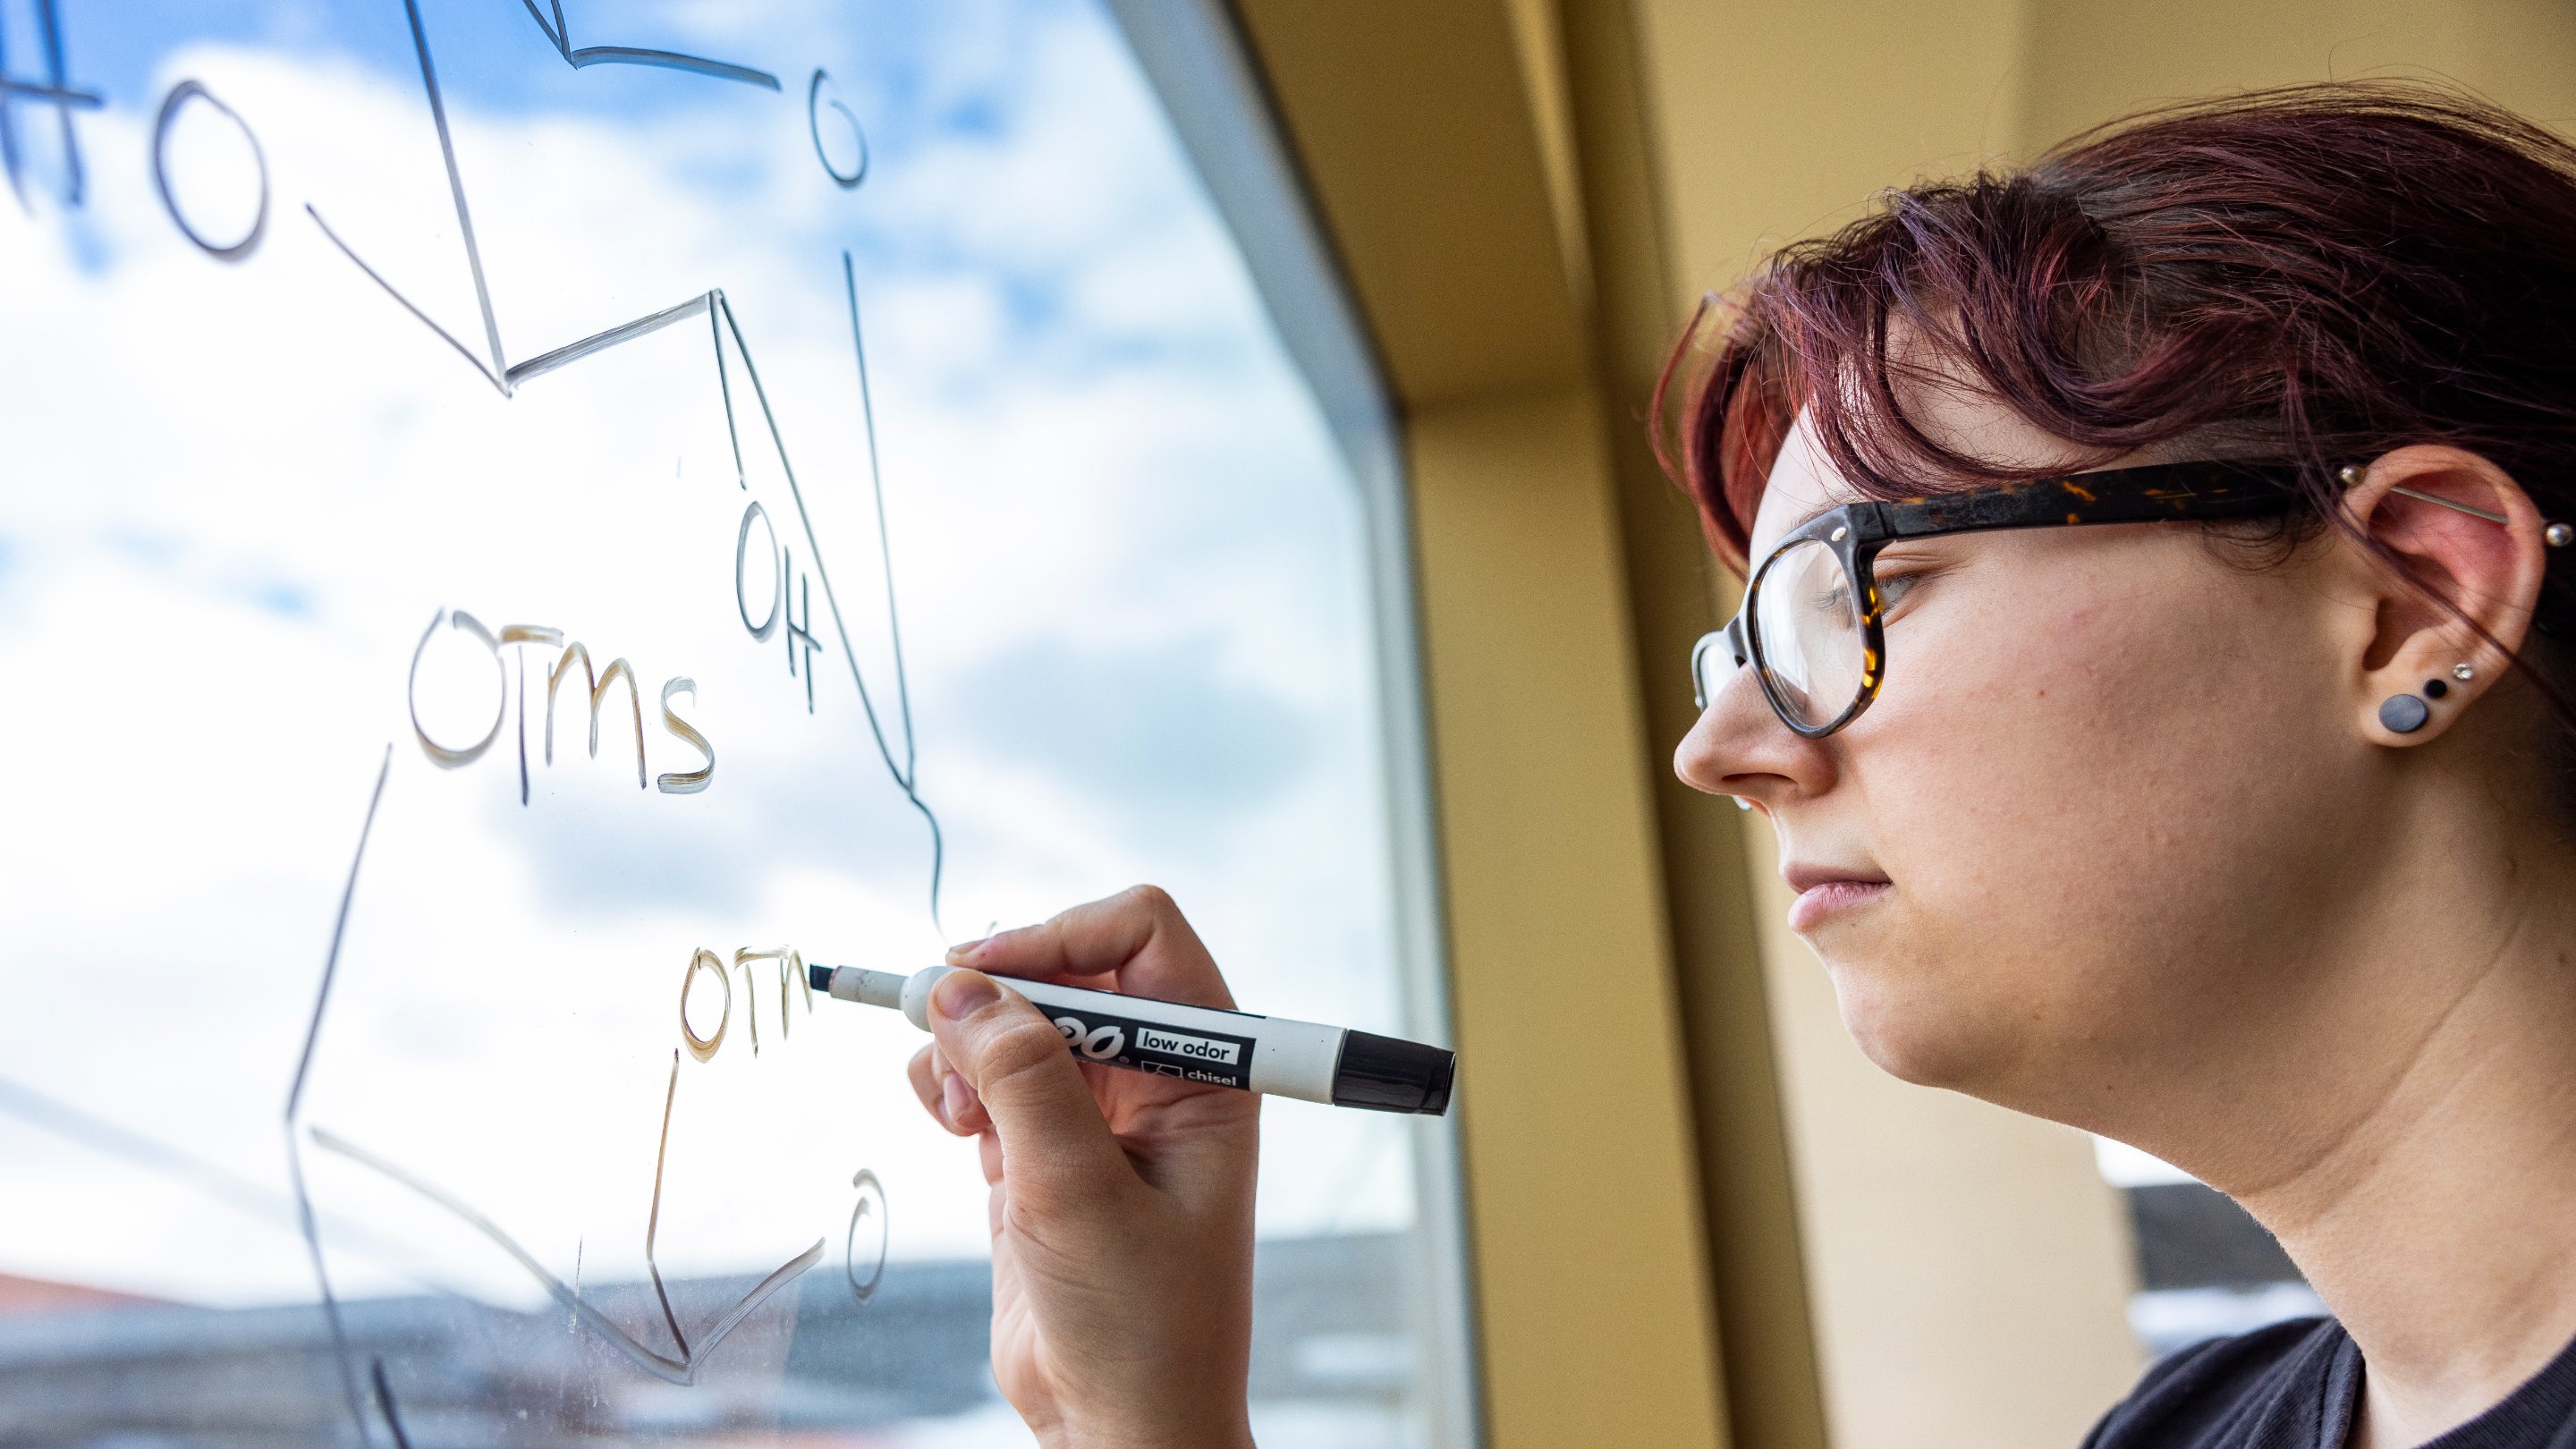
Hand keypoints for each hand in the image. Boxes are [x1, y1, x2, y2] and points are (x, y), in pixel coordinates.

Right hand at [908, 885, 1259, 1448]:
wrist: (1117, 1425)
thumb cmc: (1140, 1323)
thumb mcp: (1078, 1192)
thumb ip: (1022, 1081)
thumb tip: (960, 988)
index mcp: (1206, 1070)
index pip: (1142, 936)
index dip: (1063, 935)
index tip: (986, 973)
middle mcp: (1155, 1076)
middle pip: (1066, 968)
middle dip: (998, 992)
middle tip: (935, 1025)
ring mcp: (1095, 1111)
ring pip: (1014, 1019)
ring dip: (965, 1042)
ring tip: (951, 1107)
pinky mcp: (1040, 1148)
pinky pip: (985, 1075)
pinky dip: (951, 1081)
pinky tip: (951, 1124)